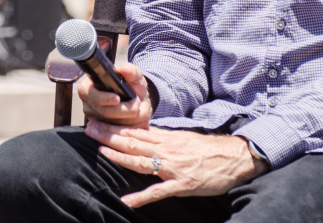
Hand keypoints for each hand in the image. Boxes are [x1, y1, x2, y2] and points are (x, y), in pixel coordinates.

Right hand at [77, 62, 155, 126]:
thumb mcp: (133, 75)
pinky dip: (134, 126)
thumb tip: (124, 69)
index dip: (104, 98)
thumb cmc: (130, 84)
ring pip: (115, 125)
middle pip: (105, 113)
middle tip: (138, 102)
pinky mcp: (106, 132)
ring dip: (133, 118)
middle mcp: (89, 106)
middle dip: (125, 109)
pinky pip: (121, 133)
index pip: (91, 95)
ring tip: (143, 107)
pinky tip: (141, 118)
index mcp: (87, 88)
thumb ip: (131, 71)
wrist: (135, 98)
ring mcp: (96, 120)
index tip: (117, 98)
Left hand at [86, 123, 267, 207]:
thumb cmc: (207, 149)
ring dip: (120, 156)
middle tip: (89, 129)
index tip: (96, 121)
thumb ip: (161, 138)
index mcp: (165, 139)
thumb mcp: (182, 138)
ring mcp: (172, 167)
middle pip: (132, 141)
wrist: (233, 157)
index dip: (113, 126)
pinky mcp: (181, 184)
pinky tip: (127, 201)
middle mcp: (166, 150)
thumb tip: (141, 134)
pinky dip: (141, 197)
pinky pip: (158, 192)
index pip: (134, 131)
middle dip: (109, 135)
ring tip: (101, 152)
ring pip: (141, 160)